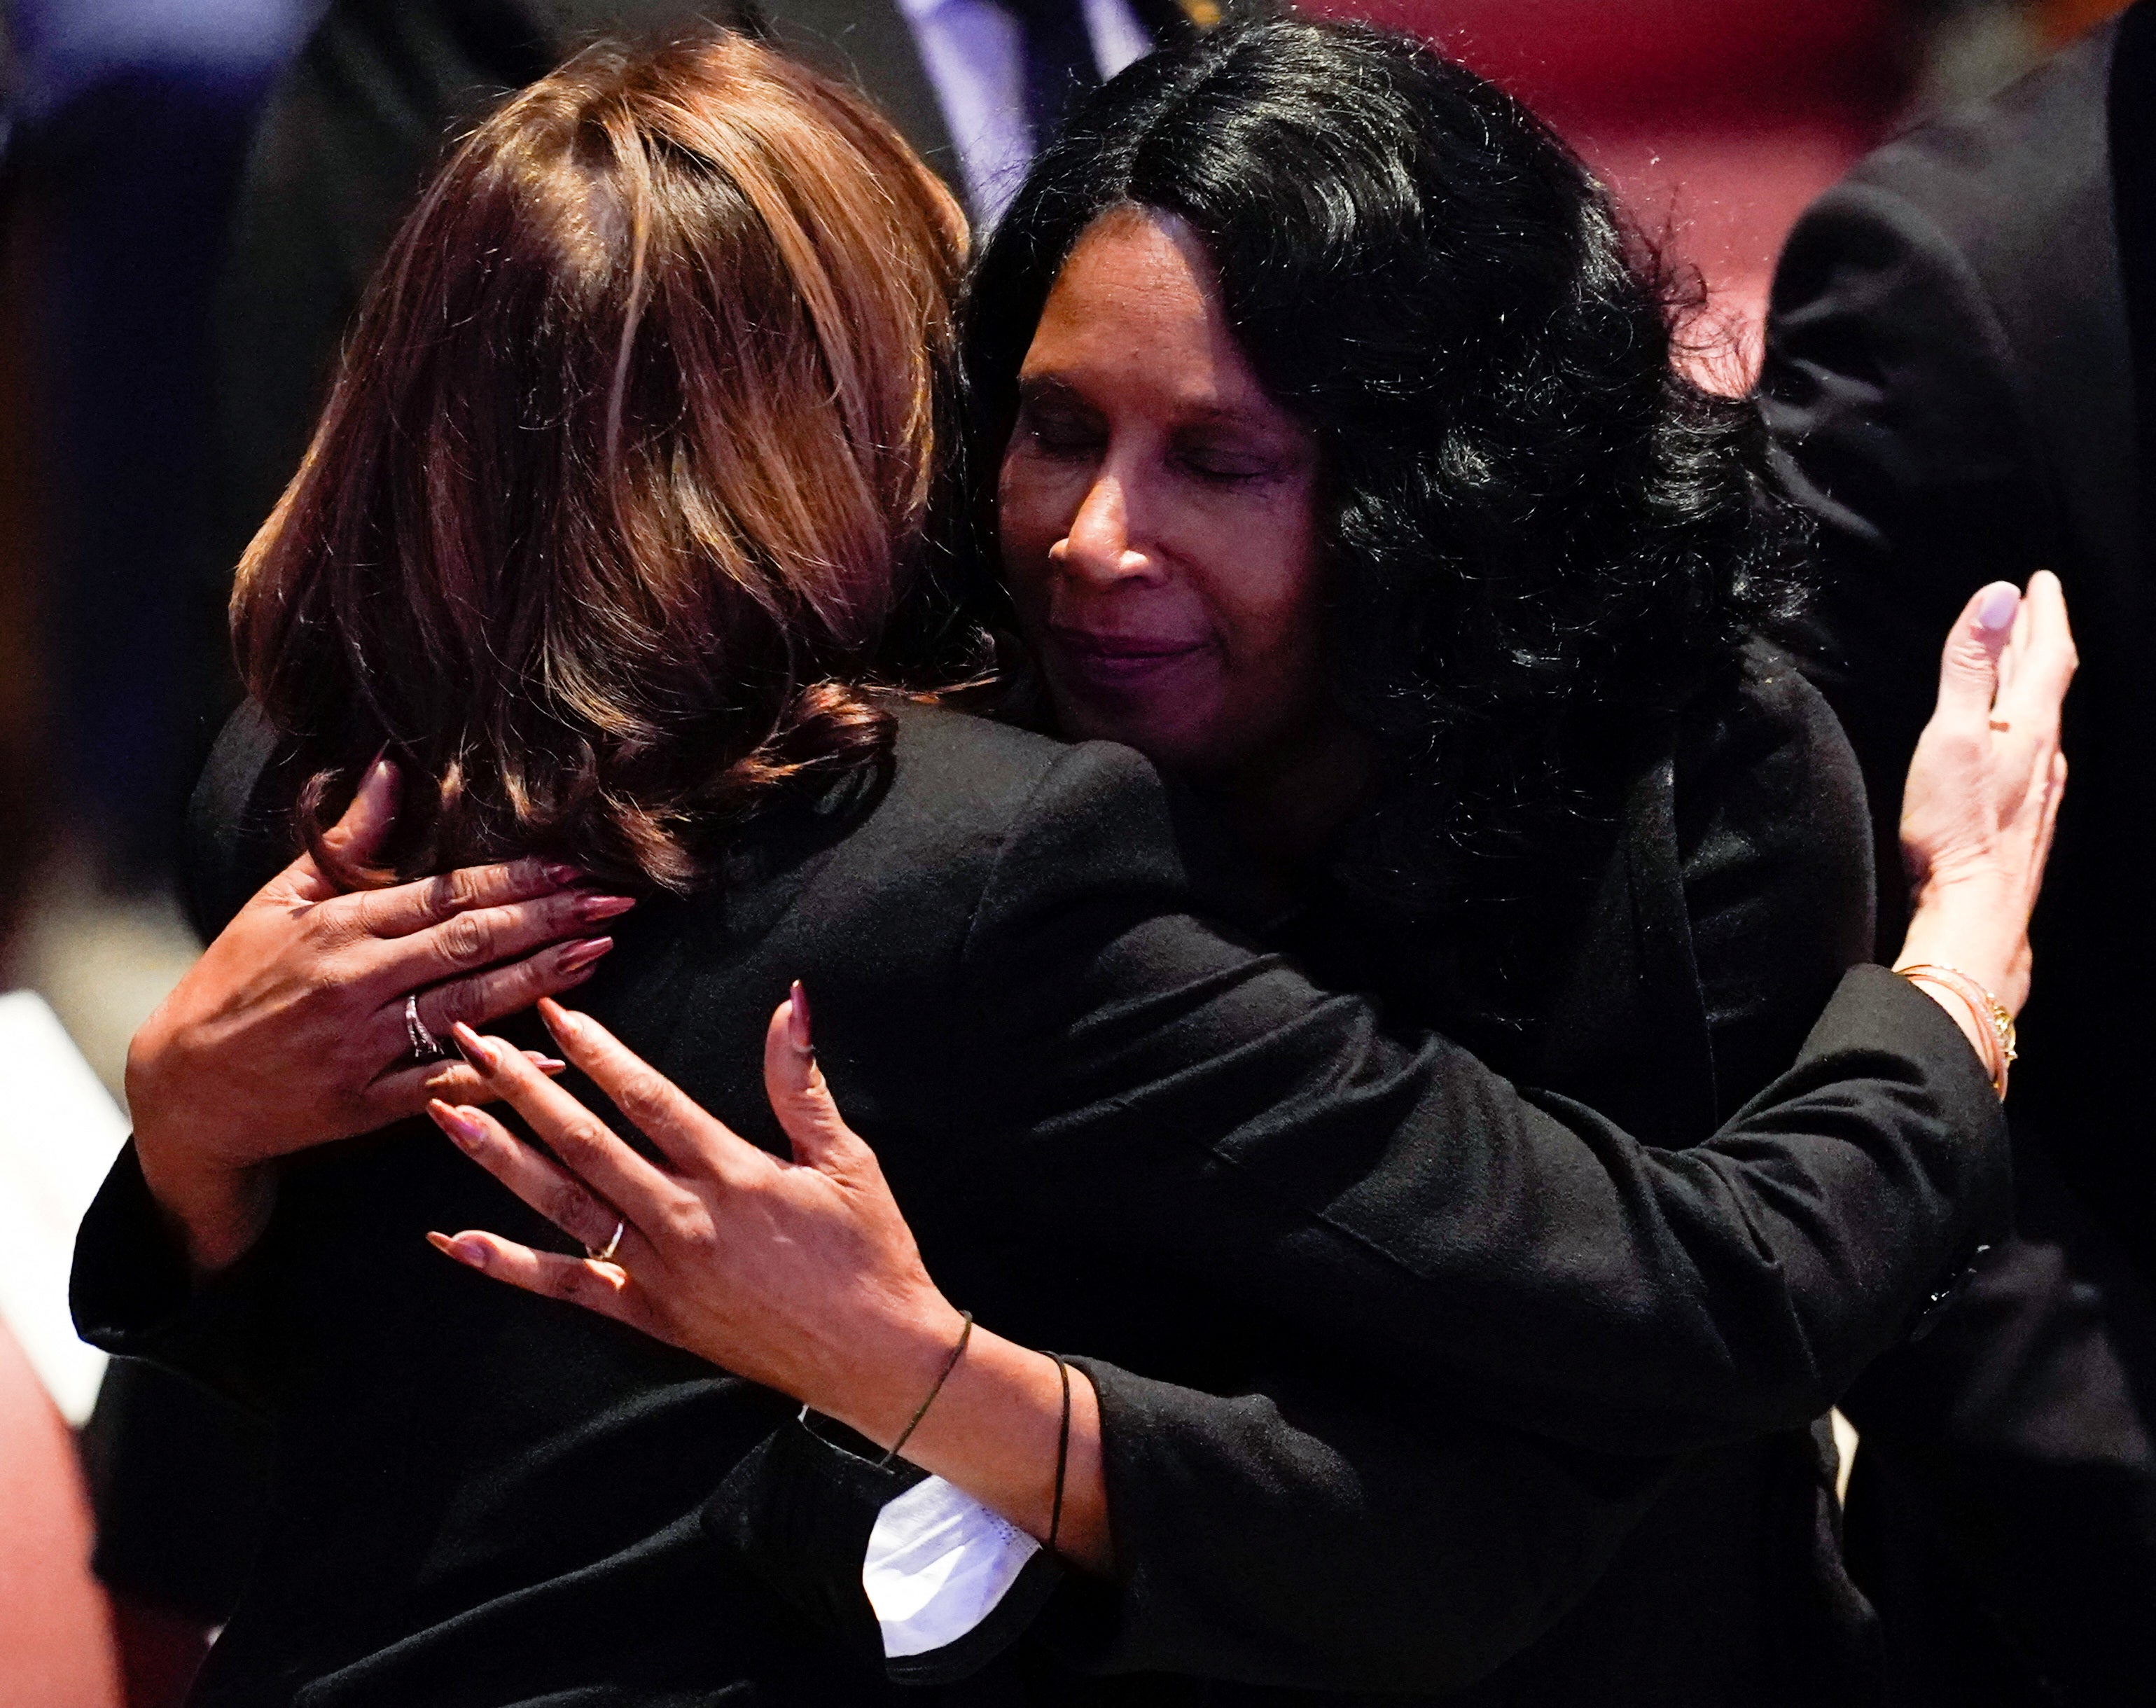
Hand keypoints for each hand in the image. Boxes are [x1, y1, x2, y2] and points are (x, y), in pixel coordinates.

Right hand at [129, 758, 634, 1272]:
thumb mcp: (278, 902)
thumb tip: (391, 771)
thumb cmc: (234, 983)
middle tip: (615, 899)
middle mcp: (356, 982)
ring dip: (541, 977)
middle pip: (471, 943)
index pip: (445, 894)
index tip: (574, 864)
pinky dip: (499, 1068)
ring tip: (600, 949)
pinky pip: (444, 1081)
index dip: (516, 879)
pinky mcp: (366, 1103)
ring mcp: (363, 1046)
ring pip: (469, 1005)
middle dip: (549, 919)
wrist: (184, 1088)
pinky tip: (553, 1052)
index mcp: (339, 928)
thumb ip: (345, 844)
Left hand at [430, 993, 1113, 1563]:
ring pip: (563, 1206)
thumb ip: (802, 1081)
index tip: (552, 1015)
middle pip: (586, 1144)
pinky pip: (569, 1288)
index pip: (647, 1099)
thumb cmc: (870, 1252)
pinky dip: (510, 1266)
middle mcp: (682, 1220)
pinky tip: (456, 1241)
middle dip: (524, 1090)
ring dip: (501, 1158)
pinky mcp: (651, 1317)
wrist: (877, 1356)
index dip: (596, 1053)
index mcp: (731, 1173)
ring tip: (448, 1116)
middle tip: (472, 1046)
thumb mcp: (847, 1157)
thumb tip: (790, 1001)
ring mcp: (658, 1273)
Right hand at [1896, 571, 2075, 1018]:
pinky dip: (2023, 722)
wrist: (1976, 910)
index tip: (2041, 581)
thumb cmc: (1957, 827)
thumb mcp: (1952, 734)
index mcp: (2028, 725)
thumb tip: (1997, 598)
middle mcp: (2045, 752)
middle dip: (2038, 637)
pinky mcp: (2025, 817)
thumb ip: (1970, 667)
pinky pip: (2033, 751)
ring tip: (2019, 659)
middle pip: (2048, 681)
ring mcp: (2040, 787)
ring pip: (2043, 717)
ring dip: (2032, 679)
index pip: (2047, 652)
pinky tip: (2010, 739)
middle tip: (2028, 608)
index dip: (2045, 612)